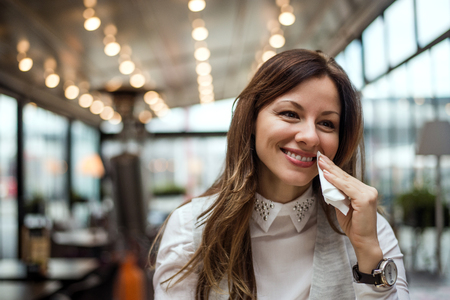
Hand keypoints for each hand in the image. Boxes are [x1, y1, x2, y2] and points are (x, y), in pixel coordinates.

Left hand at [318, 154, 382, 272]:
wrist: (363, 241)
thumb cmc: (353, 226)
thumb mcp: (342, 206)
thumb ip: (337, 195)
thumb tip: (326, 183)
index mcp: (365, 191)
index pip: (346, 178)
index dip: (334, 169)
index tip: (323, 161)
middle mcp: (369, 190)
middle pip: (346, 177)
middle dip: (331, 167)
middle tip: (320, 156)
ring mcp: (369, 194)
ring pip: (345, 180)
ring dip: (331, 171)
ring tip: (320, 163)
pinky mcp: (365, 199)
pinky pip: (347, 188)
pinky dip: (335, 181)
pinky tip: (326, 175)